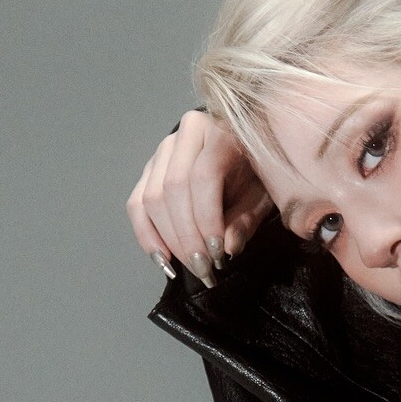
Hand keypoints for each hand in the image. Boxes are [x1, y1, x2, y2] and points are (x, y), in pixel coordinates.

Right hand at [126, 109, 274, 285]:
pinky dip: (147, 235)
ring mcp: (163, 151)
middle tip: (205, 270)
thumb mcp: (263, 196)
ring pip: (151, 198)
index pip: (202, 177)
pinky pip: (137, 204)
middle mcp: (185, 135)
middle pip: (172, 189)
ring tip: (191, 267)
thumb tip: (227, 247)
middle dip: (187, 237)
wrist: (246, 153)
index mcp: (218, 132)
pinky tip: (164, 259)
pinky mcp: (150, 170)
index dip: (207, 220)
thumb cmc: (257, 175)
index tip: (218, 255)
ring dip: (168, 240)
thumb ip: (246, 219)